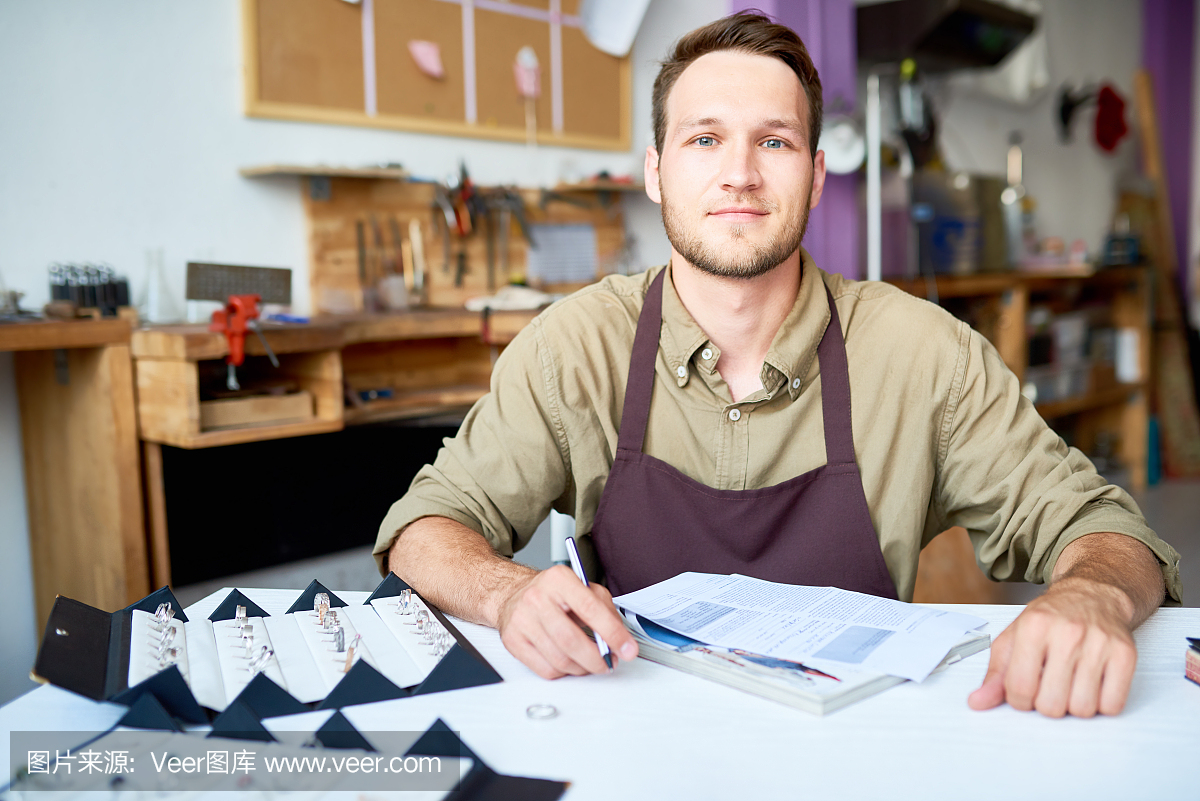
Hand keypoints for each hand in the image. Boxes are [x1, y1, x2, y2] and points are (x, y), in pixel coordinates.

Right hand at [497, 564, 638, 678]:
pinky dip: (564, 672)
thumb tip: (620, 639)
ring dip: (583, 668)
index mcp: (559, 580)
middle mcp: (537, 598)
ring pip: (560, 659)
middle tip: (609, 662)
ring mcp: (522, 620)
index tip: (627, 649)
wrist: (513, 593)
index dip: (613, 633)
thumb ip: (605, 609)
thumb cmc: (552, 593)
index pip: (590, 609)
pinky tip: (570, 662)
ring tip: (591, 662)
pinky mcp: (513, 641)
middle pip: (571, 640)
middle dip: (597, 658)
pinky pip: (545, 670)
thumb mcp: (583, 588)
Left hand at [968, 577, 1137, 716]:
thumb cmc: (1050, 619)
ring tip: (1070, 684)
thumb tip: (977, 702)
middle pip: (1051, 705)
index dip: (1019, 700)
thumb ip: (995, 673)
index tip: (1024, 691)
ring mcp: (1099, 643)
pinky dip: (1101, 704)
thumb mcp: (1014, 637)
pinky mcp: (1125, 654)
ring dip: (1074, 705)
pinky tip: (1092, 685)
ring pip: (1082, 709)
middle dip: (1046, 704)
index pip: (1019, 688)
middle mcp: (1067, 632)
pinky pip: (1112, 705)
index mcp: (1033, 626)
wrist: (1092, 595)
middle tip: (1049, 686)